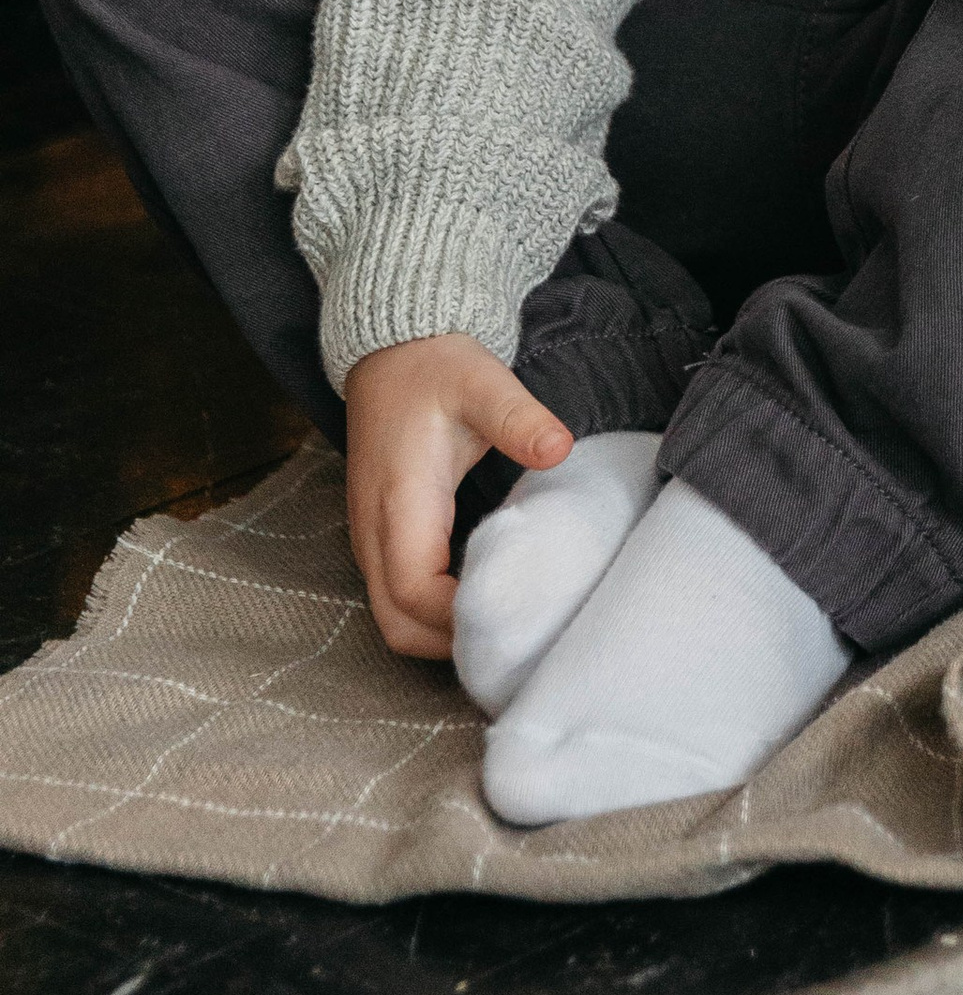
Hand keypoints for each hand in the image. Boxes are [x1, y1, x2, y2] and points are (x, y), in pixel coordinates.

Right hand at [342, 332, 571, 660]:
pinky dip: (433, 615)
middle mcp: (373, 530)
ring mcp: (372, 536)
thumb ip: (519, 418)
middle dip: (451, 644)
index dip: (461, 619)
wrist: (393, 350)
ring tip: (507, 625)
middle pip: (398, 624)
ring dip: (442, 634)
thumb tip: (559, 447)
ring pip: (394, 618)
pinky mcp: (381, 534)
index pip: (415, 594)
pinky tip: (483, 599)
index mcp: (398, 502)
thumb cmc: (435, 368)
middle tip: (518, 637)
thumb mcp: (482, 382)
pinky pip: (398, 596)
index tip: (517, 614)